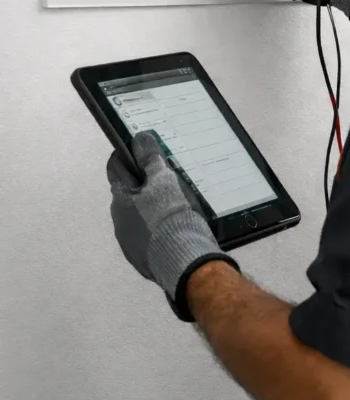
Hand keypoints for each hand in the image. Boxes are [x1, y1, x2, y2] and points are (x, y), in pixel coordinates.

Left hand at [107, 131, 236, 319]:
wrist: (183, 260)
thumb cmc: (171, 215)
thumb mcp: (164, 180)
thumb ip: (150, 159)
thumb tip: (139, 139)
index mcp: (120, 199)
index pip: (115, 167)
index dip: (128, 155)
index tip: (142, 148)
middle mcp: (118, 221)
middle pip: (128, 192)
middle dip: (143, 182)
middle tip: (167, 175)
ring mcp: (129, 243)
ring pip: (138, 216)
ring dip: (151, 207)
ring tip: (176, 204)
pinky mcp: (142, 259)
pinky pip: (148, 236)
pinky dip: (158, 228)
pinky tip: (176, 226)